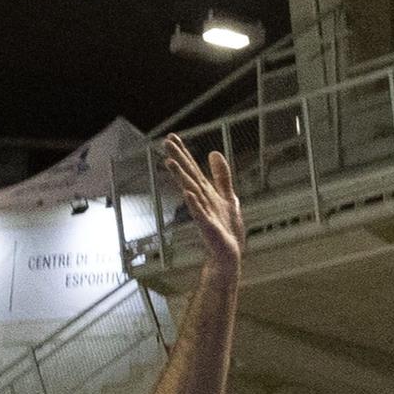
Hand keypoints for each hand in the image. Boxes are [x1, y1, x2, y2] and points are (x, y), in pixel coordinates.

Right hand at [163, 134, 242, 272]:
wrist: (229, 256)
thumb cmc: (226, 230)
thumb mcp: (227, 197)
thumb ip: (221, 176)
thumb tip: (214, 153)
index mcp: (206, 192)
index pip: (193, 168)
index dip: (184, 152)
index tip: (172, 137)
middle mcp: (201, 200)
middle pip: (189, 175)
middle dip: (179, 159)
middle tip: (165, 142)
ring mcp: (203, 213)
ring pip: (191, 191)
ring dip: (181, 177)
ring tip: (170, 162)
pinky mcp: (208, 228)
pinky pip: (199, 214)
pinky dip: (194, 204)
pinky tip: (188, 193)